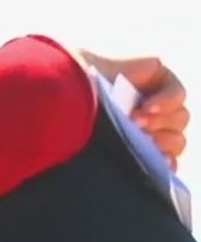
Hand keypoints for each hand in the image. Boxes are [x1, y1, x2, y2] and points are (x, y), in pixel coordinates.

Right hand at [81, 50, 189, 169]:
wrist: (62, 89)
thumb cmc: (71, 121)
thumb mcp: (102, 146)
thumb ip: (130, 157)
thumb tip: (167, 168)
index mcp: (129, 138)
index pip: (161, 153)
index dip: (165, 159)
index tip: (160, 162)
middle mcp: (141, 118)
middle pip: (174, 136)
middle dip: (163, 141)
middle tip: (142, 138)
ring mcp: (149, 95)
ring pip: (178, 117)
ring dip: (161, 123)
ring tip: (136, 121)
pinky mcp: (154, 73)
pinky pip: (176, 93)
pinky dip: (167, 102)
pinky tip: (148, 107)